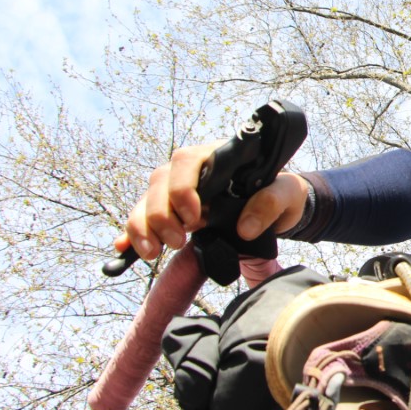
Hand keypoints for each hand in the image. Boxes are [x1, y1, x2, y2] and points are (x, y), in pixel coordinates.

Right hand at [114, 141, 310, 260]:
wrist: (277, 206)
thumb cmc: (281, 192)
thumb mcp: (287, 194)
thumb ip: (271, 203)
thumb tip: (245, 226)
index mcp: (217, 156)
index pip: (187, 161)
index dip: (183, 188)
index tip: (194, 216)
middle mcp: (192, 170)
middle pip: (159, 182)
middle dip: (161, 214)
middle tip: (177, 241)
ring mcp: (178, 189)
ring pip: (147, 200)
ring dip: (142, 226)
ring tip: (153, 252)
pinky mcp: (172, 210)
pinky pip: (144, 217)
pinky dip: (133, 233)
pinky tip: (123, 248)